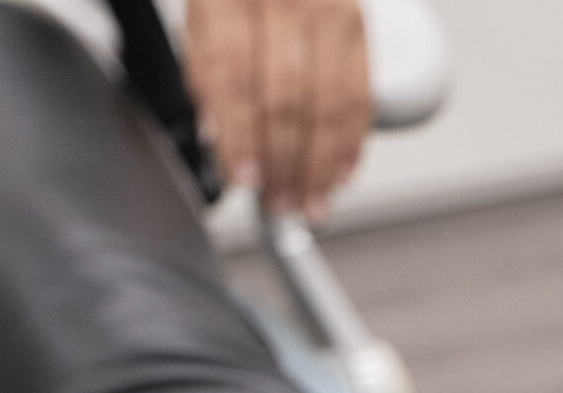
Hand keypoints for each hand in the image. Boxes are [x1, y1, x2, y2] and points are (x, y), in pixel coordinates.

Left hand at [187, 0, 371, 217]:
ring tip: (309, 204)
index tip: (245, 180)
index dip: (241, 137)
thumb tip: (220, 138)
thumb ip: (207, 72)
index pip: (235, 79)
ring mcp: (329, 10)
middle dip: (284, 163)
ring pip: (330, 105)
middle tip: (278, 204)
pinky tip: (338, 175)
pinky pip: (361, 95)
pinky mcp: (359, 24)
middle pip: (287, 98)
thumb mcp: (202, 16)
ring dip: (320, 167)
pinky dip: (351, 143)